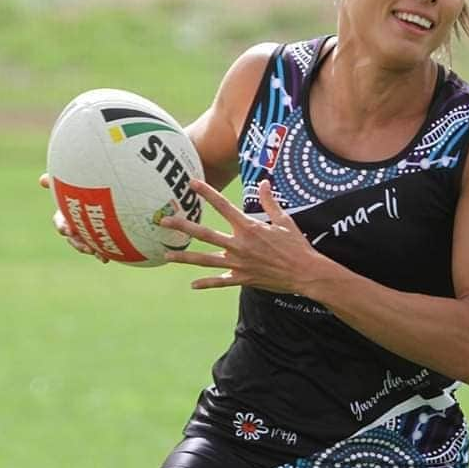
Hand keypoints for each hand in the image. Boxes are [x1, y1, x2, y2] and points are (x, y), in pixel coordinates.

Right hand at [40, 173, 109, 262]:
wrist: (113, 190)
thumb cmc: (87, 182)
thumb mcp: (72, 182)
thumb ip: (57, 182)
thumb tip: (41, 179)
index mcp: (68, 211)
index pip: (60, 222)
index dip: (62, 226)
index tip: (68, 229)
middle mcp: (77, 222)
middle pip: (73, 237)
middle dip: (77, 242)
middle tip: (85, 246)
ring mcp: (89, 230)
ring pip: (85, 244)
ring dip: (88, 248)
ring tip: (94, 252)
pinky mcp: (102, 235)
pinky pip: (99, 248)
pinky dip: (101, 253)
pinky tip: (105, 259)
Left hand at [160, 179, 321, 291]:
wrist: (305, 273)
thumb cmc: (296, 246)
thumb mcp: (284, 220)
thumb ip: (269, 202)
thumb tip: (264, 183)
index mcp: (248, 228)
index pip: (223, 206)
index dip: (206, 193)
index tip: (191, 183)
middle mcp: (239, 245)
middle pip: (204, 234)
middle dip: (182, 227)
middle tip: (163, 222)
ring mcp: (238, 264)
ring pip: (205, 260)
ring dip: (184, 257)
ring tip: (166, 255)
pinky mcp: (242, 279)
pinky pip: (220, 281)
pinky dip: (206, 283)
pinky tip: (193, 285)